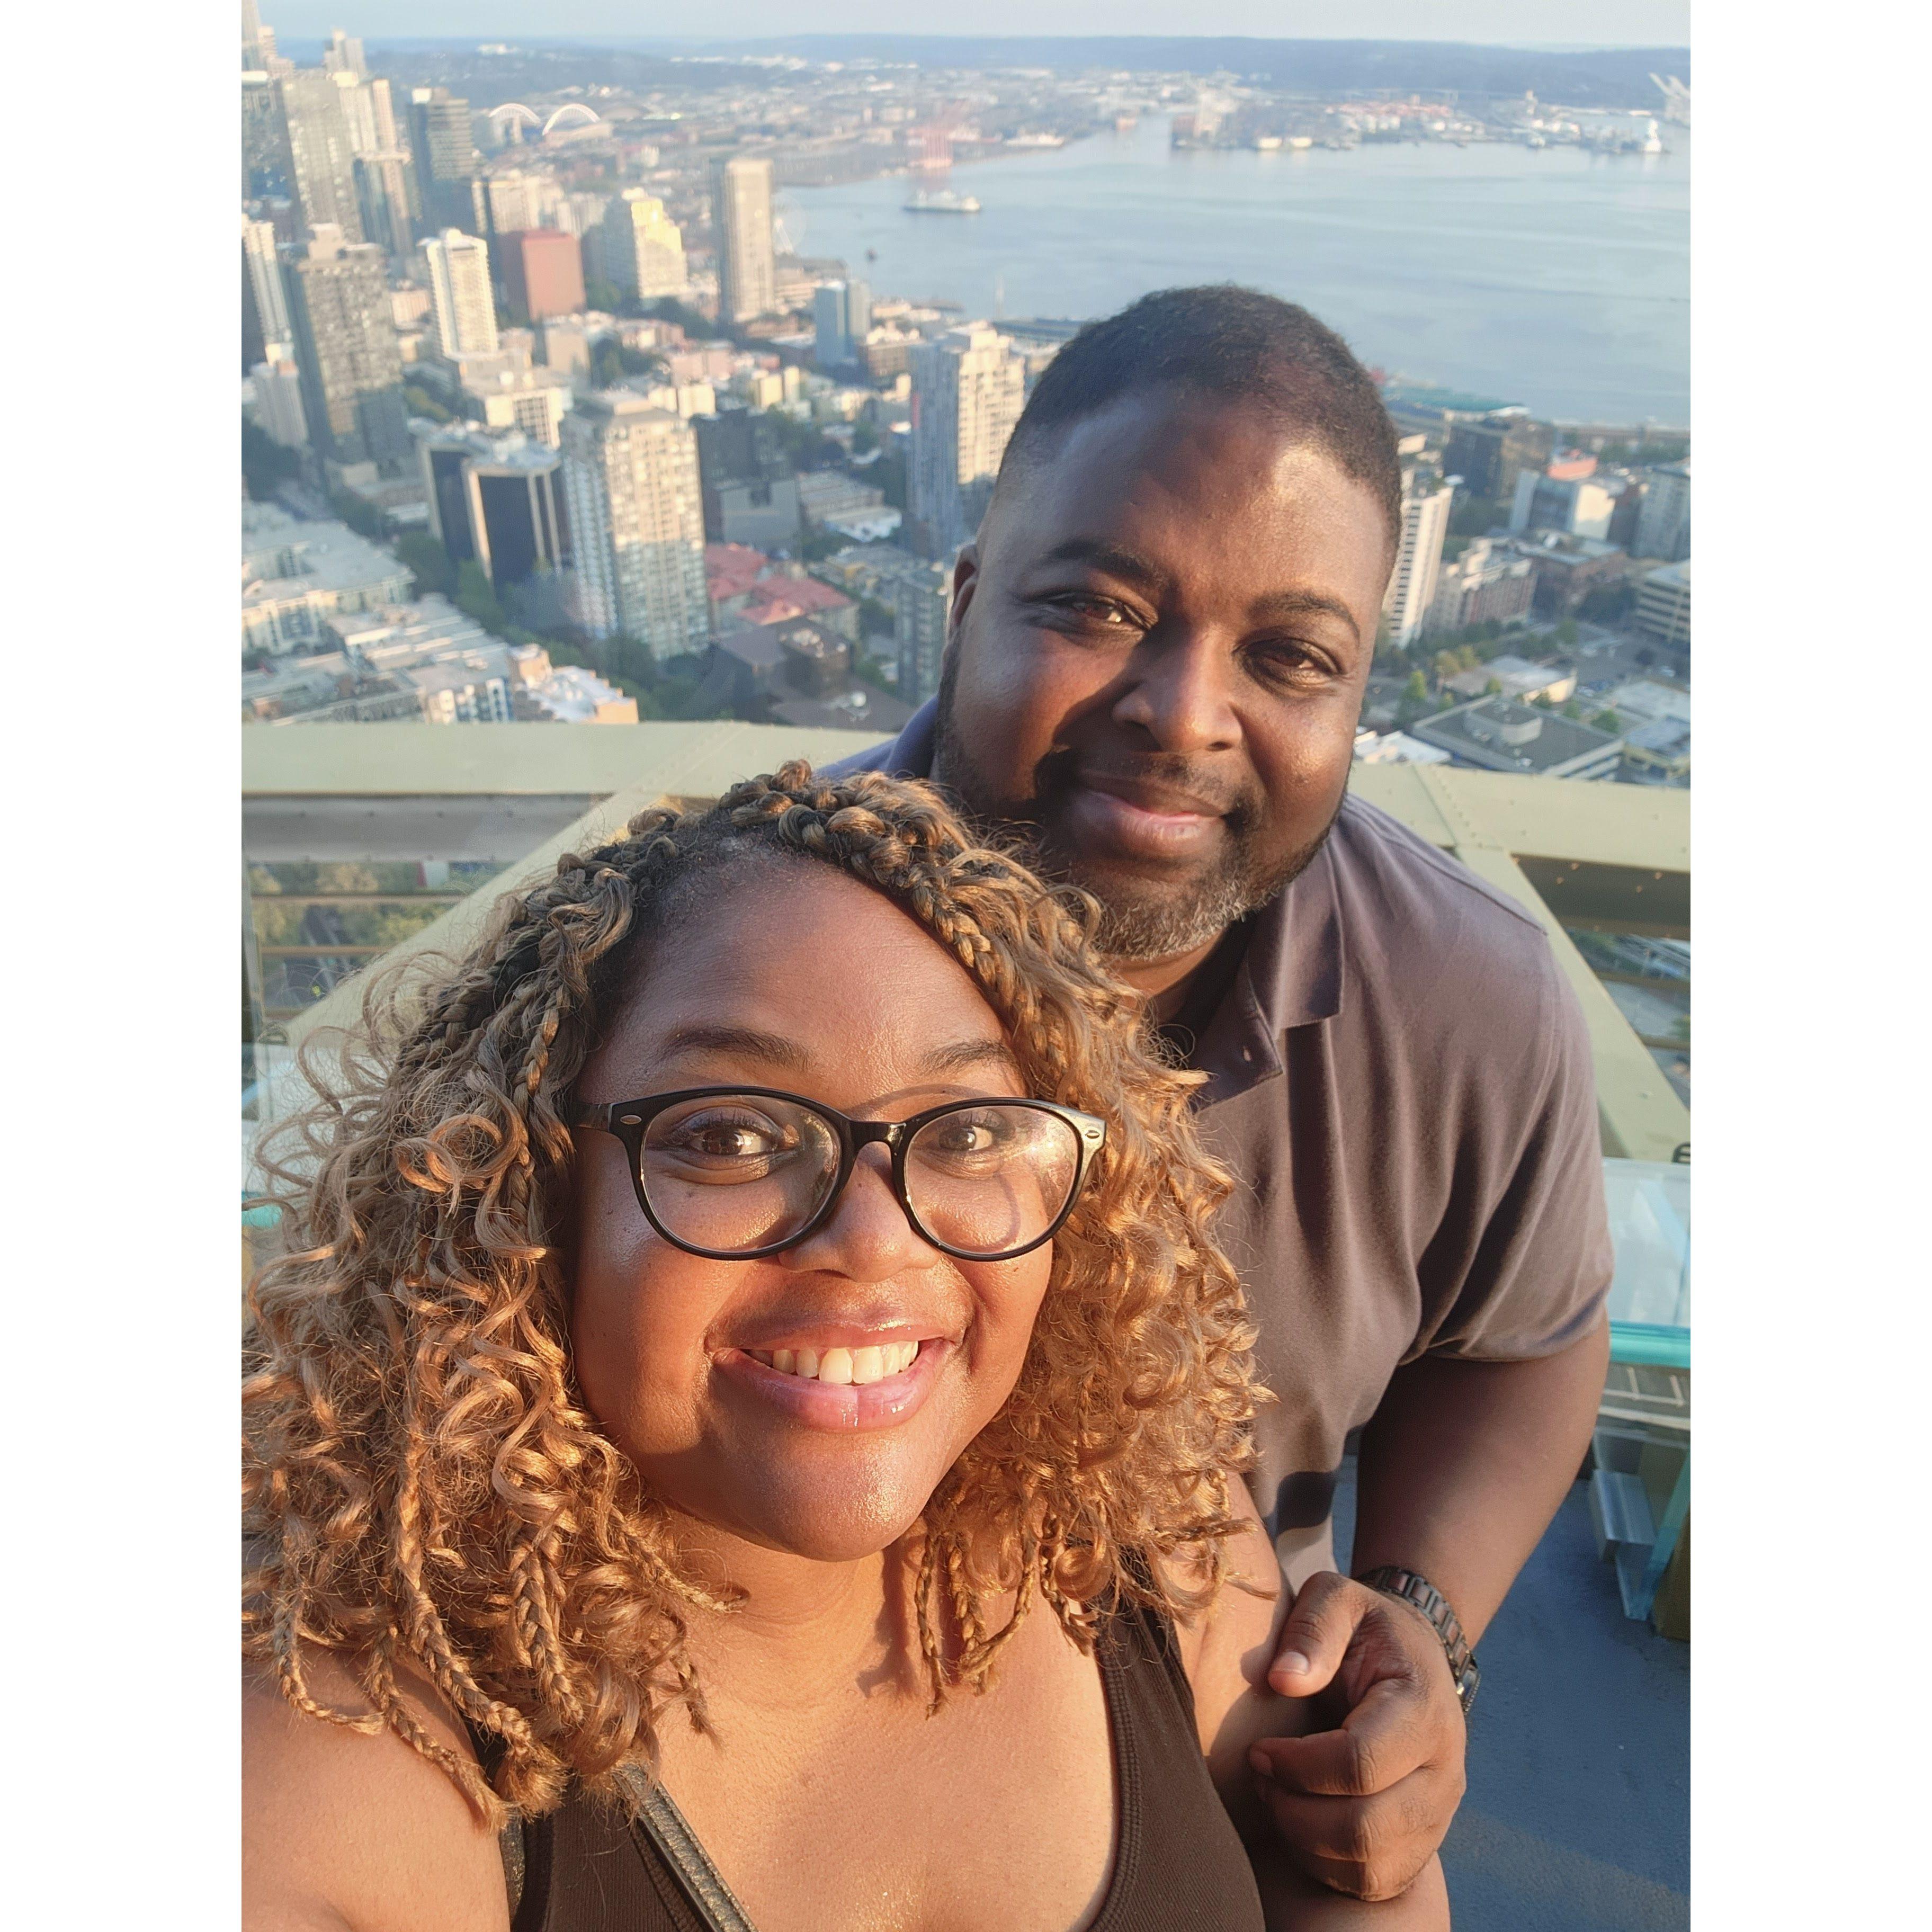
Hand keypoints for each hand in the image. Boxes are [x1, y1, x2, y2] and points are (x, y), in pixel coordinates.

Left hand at [1245, 1571, 1467, 1901]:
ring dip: (1304, 1839)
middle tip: (1260, 1775)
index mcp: (1424, 1709)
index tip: (1258, 1749)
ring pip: (1369, 1866)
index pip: (1362, 1762)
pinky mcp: (1421, 1845)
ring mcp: (1438, 1816)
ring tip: (1275, 1795)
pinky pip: (1372, 1881)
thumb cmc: (1365, 1628)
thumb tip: (1281, 1679)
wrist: (1412, 1659)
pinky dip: (1325, 1863)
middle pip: (1365, 1828)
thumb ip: (1313, 1627)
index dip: (1298, 1765)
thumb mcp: (1339, 1597)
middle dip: (1294, 1809)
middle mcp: (1443, 1772)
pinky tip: (1300, 1818)